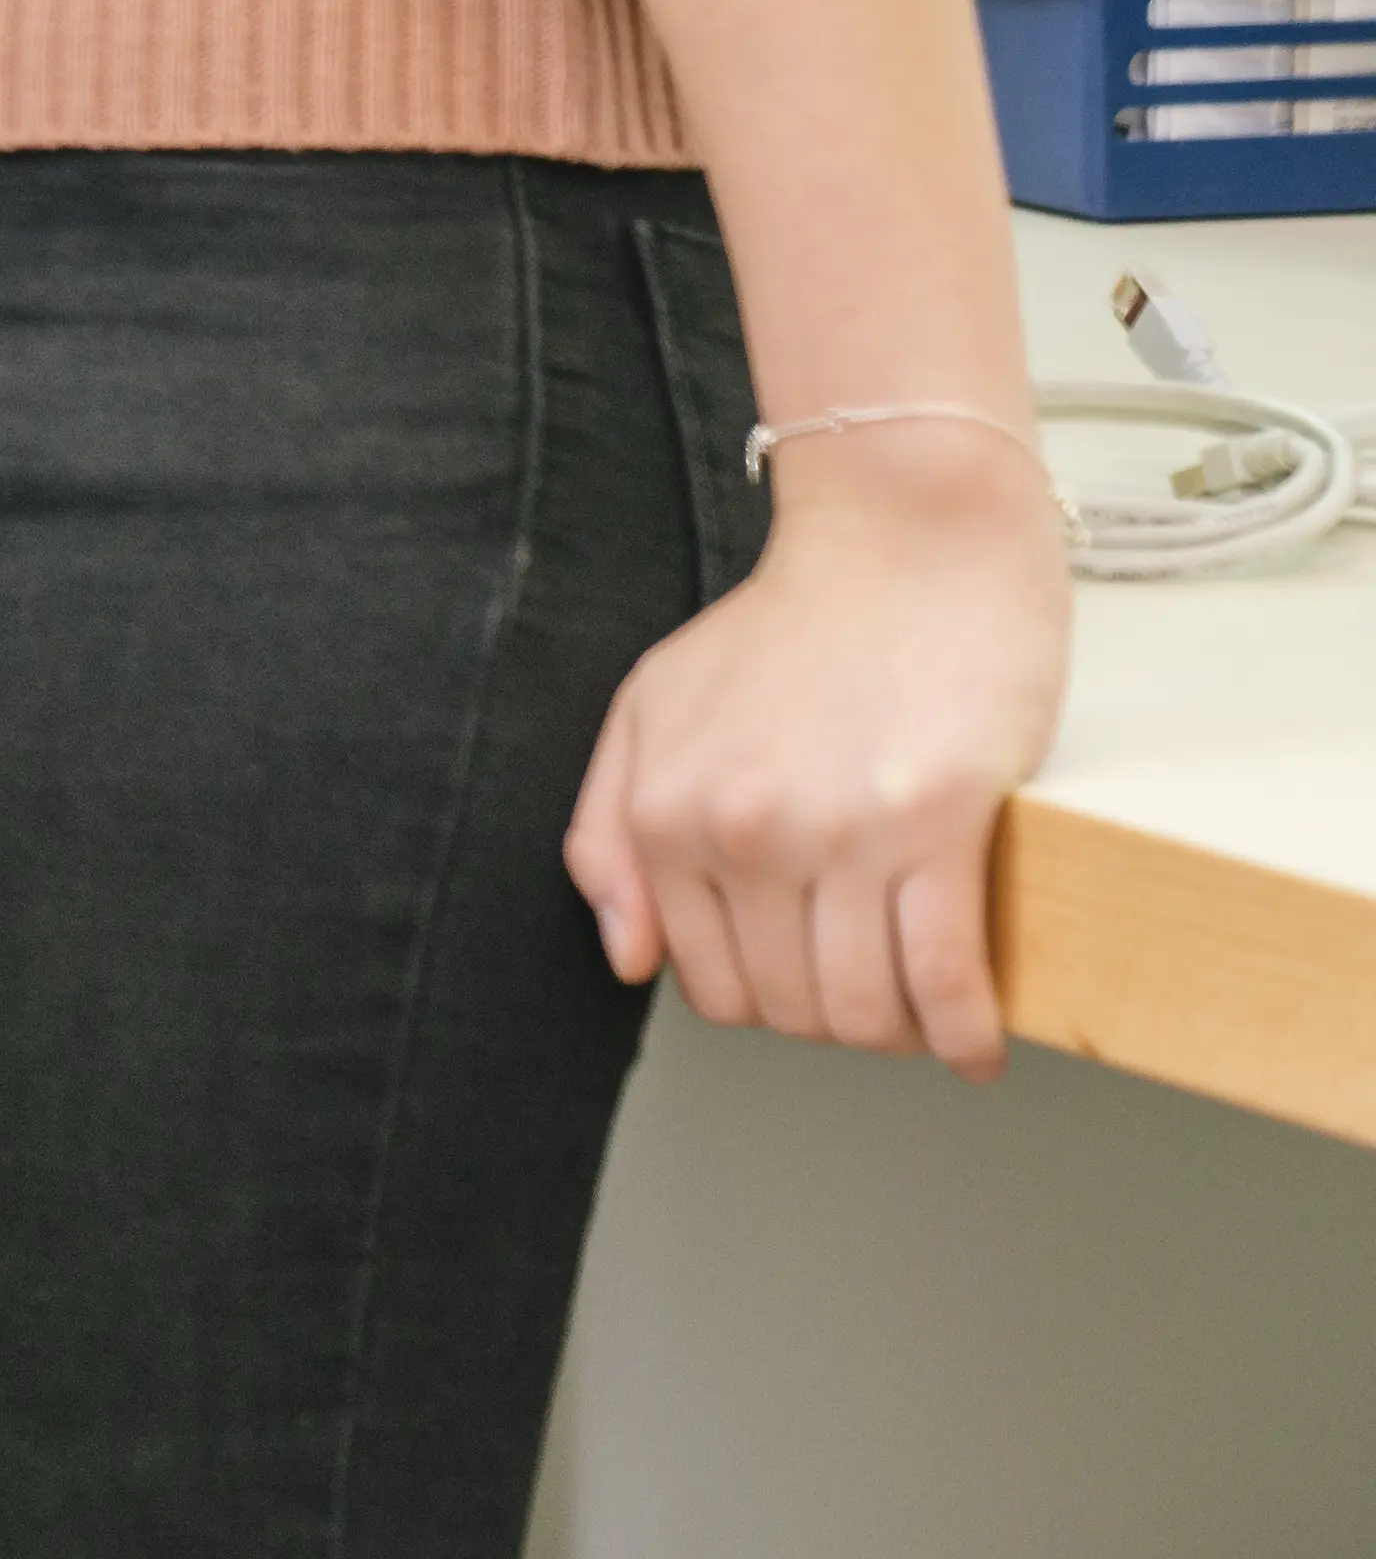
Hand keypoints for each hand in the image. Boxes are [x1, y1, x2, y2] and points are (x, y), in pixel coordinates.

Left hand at [562, 430, 1070, 1071]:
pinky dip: (965, 1035)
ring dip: (903, 1034)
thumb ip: (611, 831)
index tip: (808, 980)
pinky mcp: (935, 827)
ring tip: (927, 1007)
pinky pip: (943, 983)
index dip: (766, 999)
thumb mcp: (654, 707)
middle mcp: (741, 830)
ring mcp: (837, 833)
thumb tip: (627, 956)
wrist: (904, 544)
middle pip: (790, 1009)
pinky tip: (976, 1042)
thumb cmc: (789, 625)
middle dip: (834, 1019)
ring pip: (865, 1013)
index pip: (707, 980)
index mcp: (668, 809)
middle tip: (875, 987)